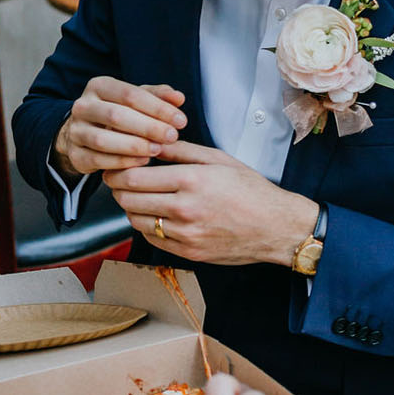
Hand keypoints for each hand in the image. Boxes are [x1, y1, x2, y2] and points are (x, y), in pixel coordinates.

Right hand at [54, 77, 186, 176]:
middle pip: (116, 115)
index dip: (158, 108)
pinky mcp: (76, 155)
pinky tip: (143, 162)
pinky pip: (99, 160)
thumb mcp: (137, 101)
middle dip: (148, 127)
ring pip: (104, 139)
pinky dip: (123, 162)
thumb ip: (158, 97)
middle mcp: (83, 106)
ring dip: (134, 146)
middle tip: (172, 137)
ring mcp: (76, 131)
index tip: (181, 120)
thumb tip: (179, 98)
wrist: (84, 134)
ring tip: (158, 150)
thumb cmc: (119, 113)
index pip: (130, 94)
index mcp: (99, 86)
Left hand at [103, 139, 318, 265]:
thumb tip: (153, 142)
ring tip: (140, 197)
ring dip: (131, 208)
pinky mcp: (188, 252)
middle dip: (119, 188)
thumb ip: (181, 151)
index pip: (134, 178)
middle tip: (121, 180)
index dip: (118, 171)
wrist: (276, 227)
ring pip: (136, 221)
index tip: (117, 166)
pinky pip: (152, 239)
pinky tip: (156, 215)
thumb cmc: (252, 191)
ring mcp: (185, 234)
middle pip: (128, 200)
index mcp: (191, 180)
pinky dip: (147, 226)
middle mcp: (185, 209)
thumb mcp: (219, 159)